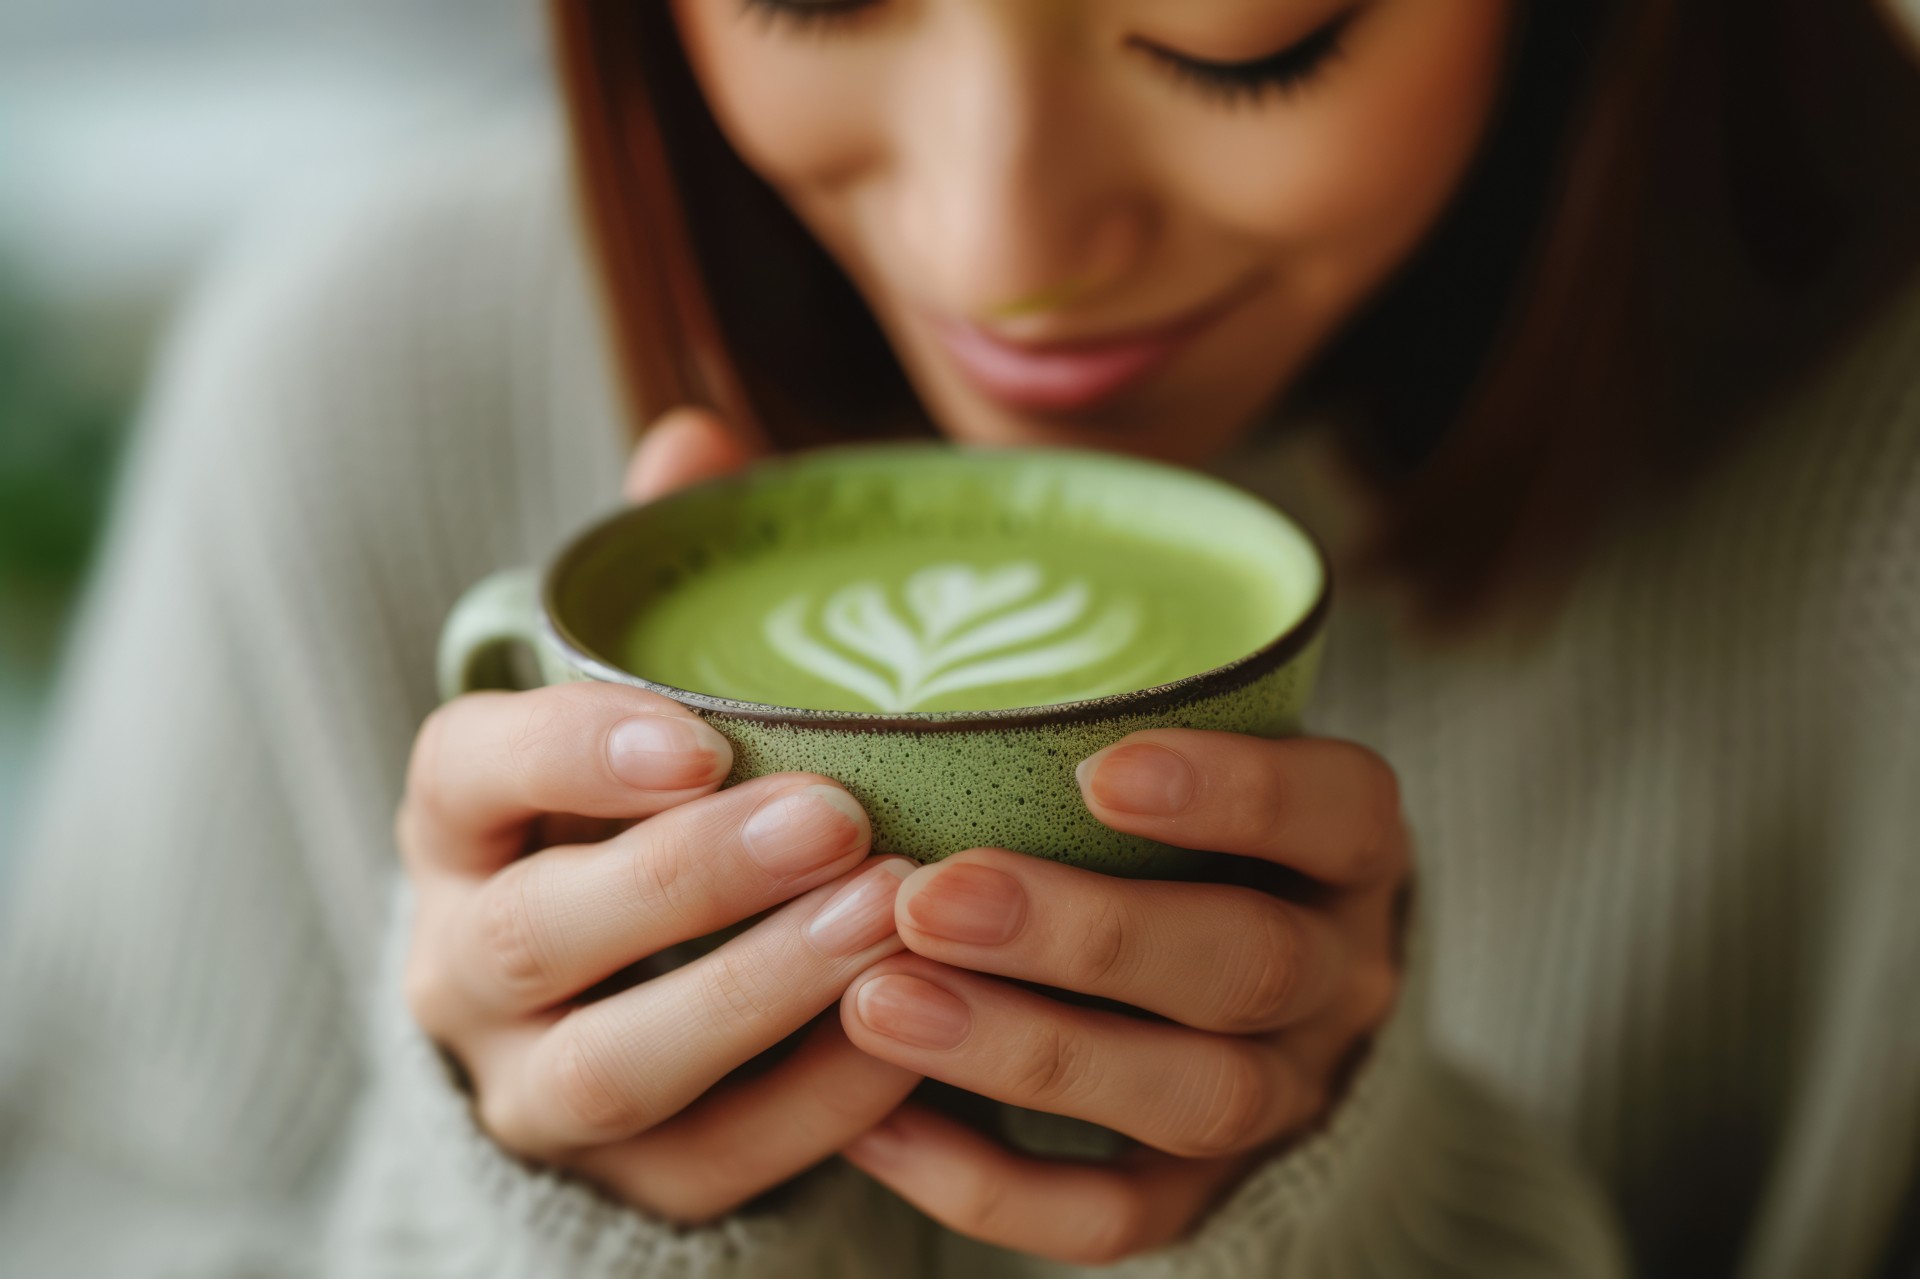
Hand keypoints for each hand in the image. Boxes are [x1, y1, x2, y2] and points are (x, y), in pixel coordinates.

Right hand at [397, 409, 921, 1222]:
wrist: (610, 1012)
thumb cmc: (643, 822)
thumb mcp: (639, 709)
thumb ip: (661, 585)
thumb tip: (698, 432)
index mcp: (462, 826)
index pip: (464, 773)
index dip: (565, 752)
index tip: (691, 736)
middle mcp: (465, 961)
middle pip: (537, 932)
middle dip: (686, 880)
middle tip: (837, 815)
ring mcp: (529, 1088)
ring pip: (613, 1067)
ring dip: (754, 995)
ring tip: (890, 918)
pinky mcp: (622, 1185)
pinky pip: (709, 1164)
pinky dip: (812, 1108)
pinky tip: (917, 1038)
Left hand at [839, 730, 1409, 1263]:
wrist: (1257, 1005)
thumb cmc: (1176, 836)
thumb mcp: (1182, 763)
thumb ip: (1083, 734)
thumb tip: (887, 691)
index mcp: (1348, 850)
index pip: (1333, 812)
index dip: (1235, 794)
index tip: (1099, 769)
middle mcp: (1338, 976)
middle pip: (1248, 965)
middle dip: (1088, 934)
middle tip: (933, 898)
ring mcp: (1286, 1096)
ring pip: (1191, 1098)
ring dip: (1029, 1053)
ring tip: (878, 1005)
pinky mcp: (1212, 1196)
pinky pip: (1119, 1218)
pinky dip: (994, 1187)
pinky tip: (876, 1129)